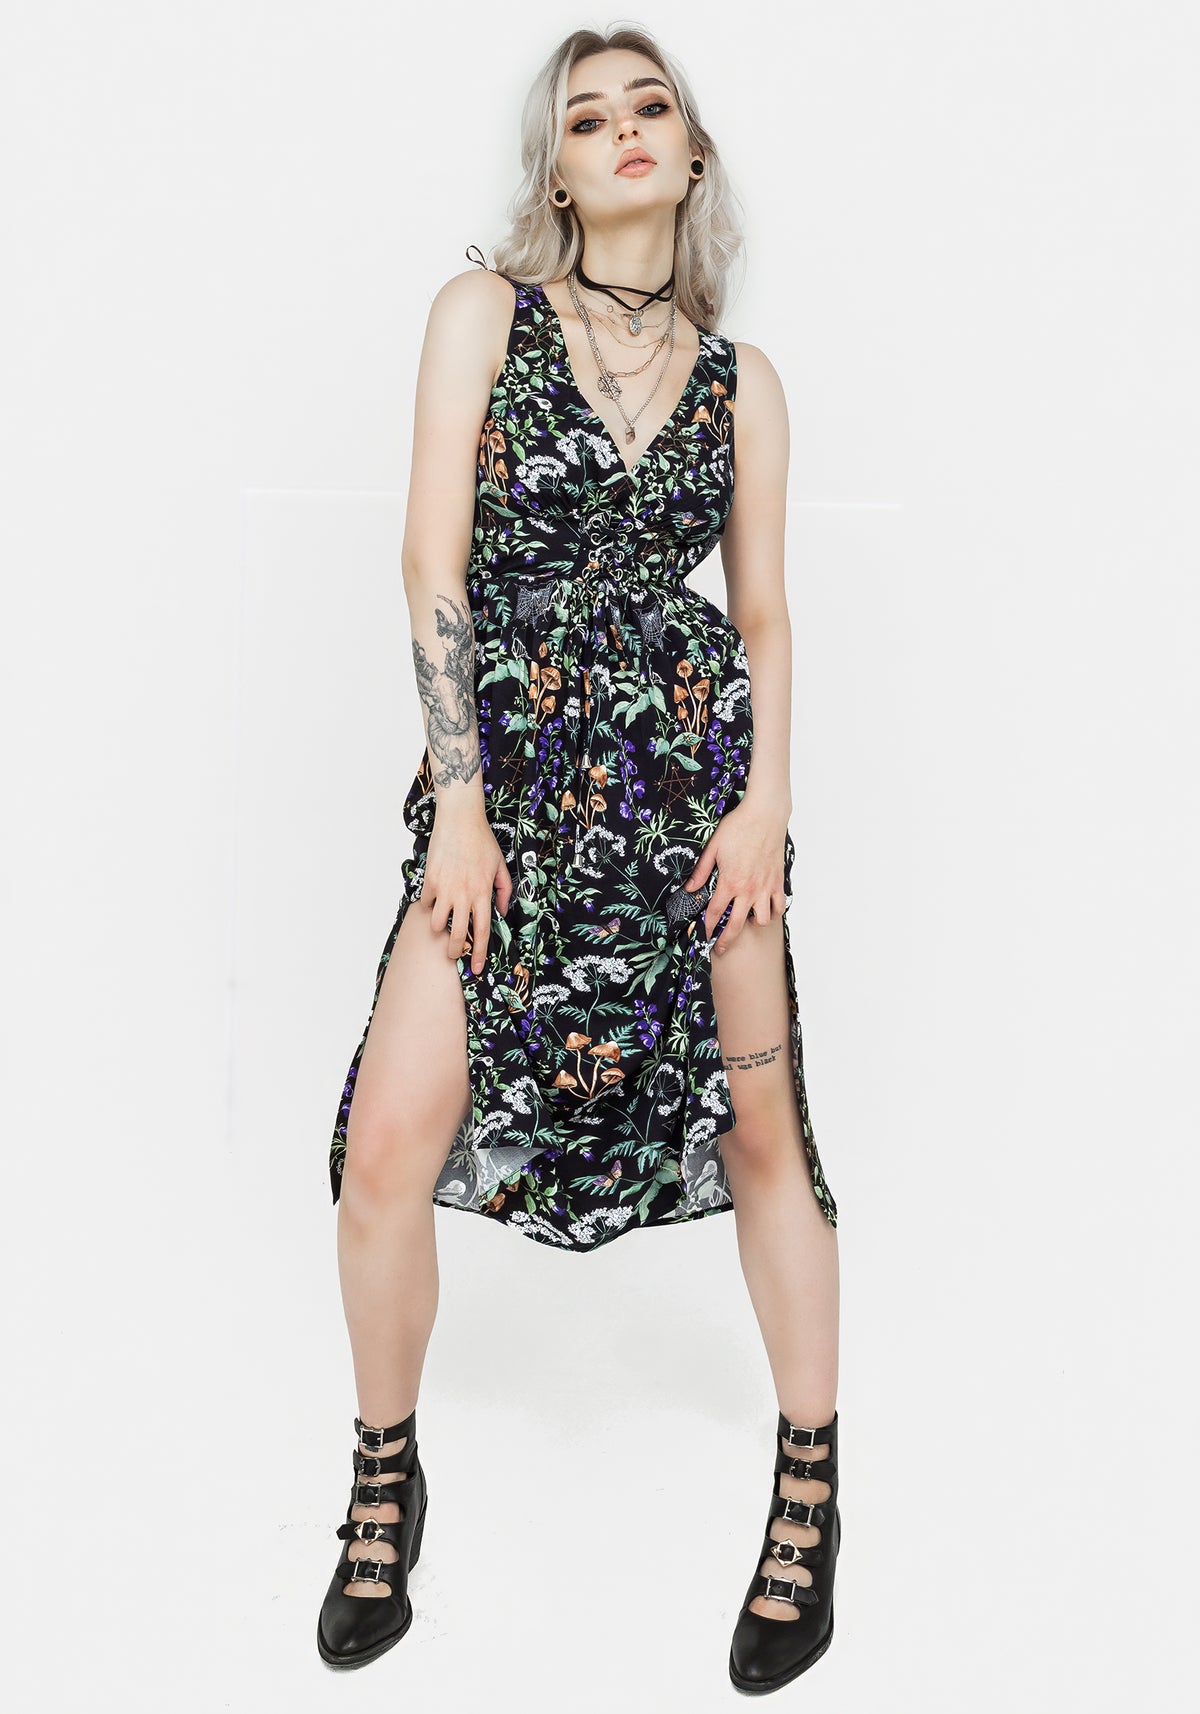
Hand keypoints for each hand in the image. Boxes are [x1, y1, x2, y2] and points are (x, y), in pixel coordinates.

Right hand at [422, 801, 513, 976]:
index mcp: (483, 893)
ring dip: (439, 928)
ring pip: (436, 923)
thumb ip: (504, 890)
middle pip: (458, 935)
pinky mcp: (430, 880)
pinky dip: (429, 905)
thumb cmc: (482, 840)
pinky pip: (426, 902)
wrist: (460, 819)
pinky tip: (434, 900)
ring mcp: (445, 889)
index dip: (480, 953)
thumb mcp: (500, 865)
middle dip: (455, 951)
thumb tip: (502, 909)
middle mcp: (464, 894)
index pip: (483, 931)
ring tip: (443, 923)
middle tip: (454, 954)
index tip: (477, 968)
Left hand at [683, 801, 790, 952]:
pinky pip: (779, 906)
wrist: (765, 815)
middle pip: (736, 925)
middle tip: (721, 948)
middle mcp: (748, 890)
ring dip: (752, 923)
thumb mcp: (712, 847)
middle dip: (727, 941)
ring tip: (746, 920)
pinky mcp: (778, 882)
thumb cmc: (737, 827)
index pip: (715, 913)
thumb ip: (700, 871)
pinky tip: (765, 909)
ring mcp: (765, 887)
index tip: (704, 936)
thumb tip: (689, 889)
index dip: (708, 928)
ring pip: (762, 919)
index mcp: (729, 882)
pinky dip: (773, 911)